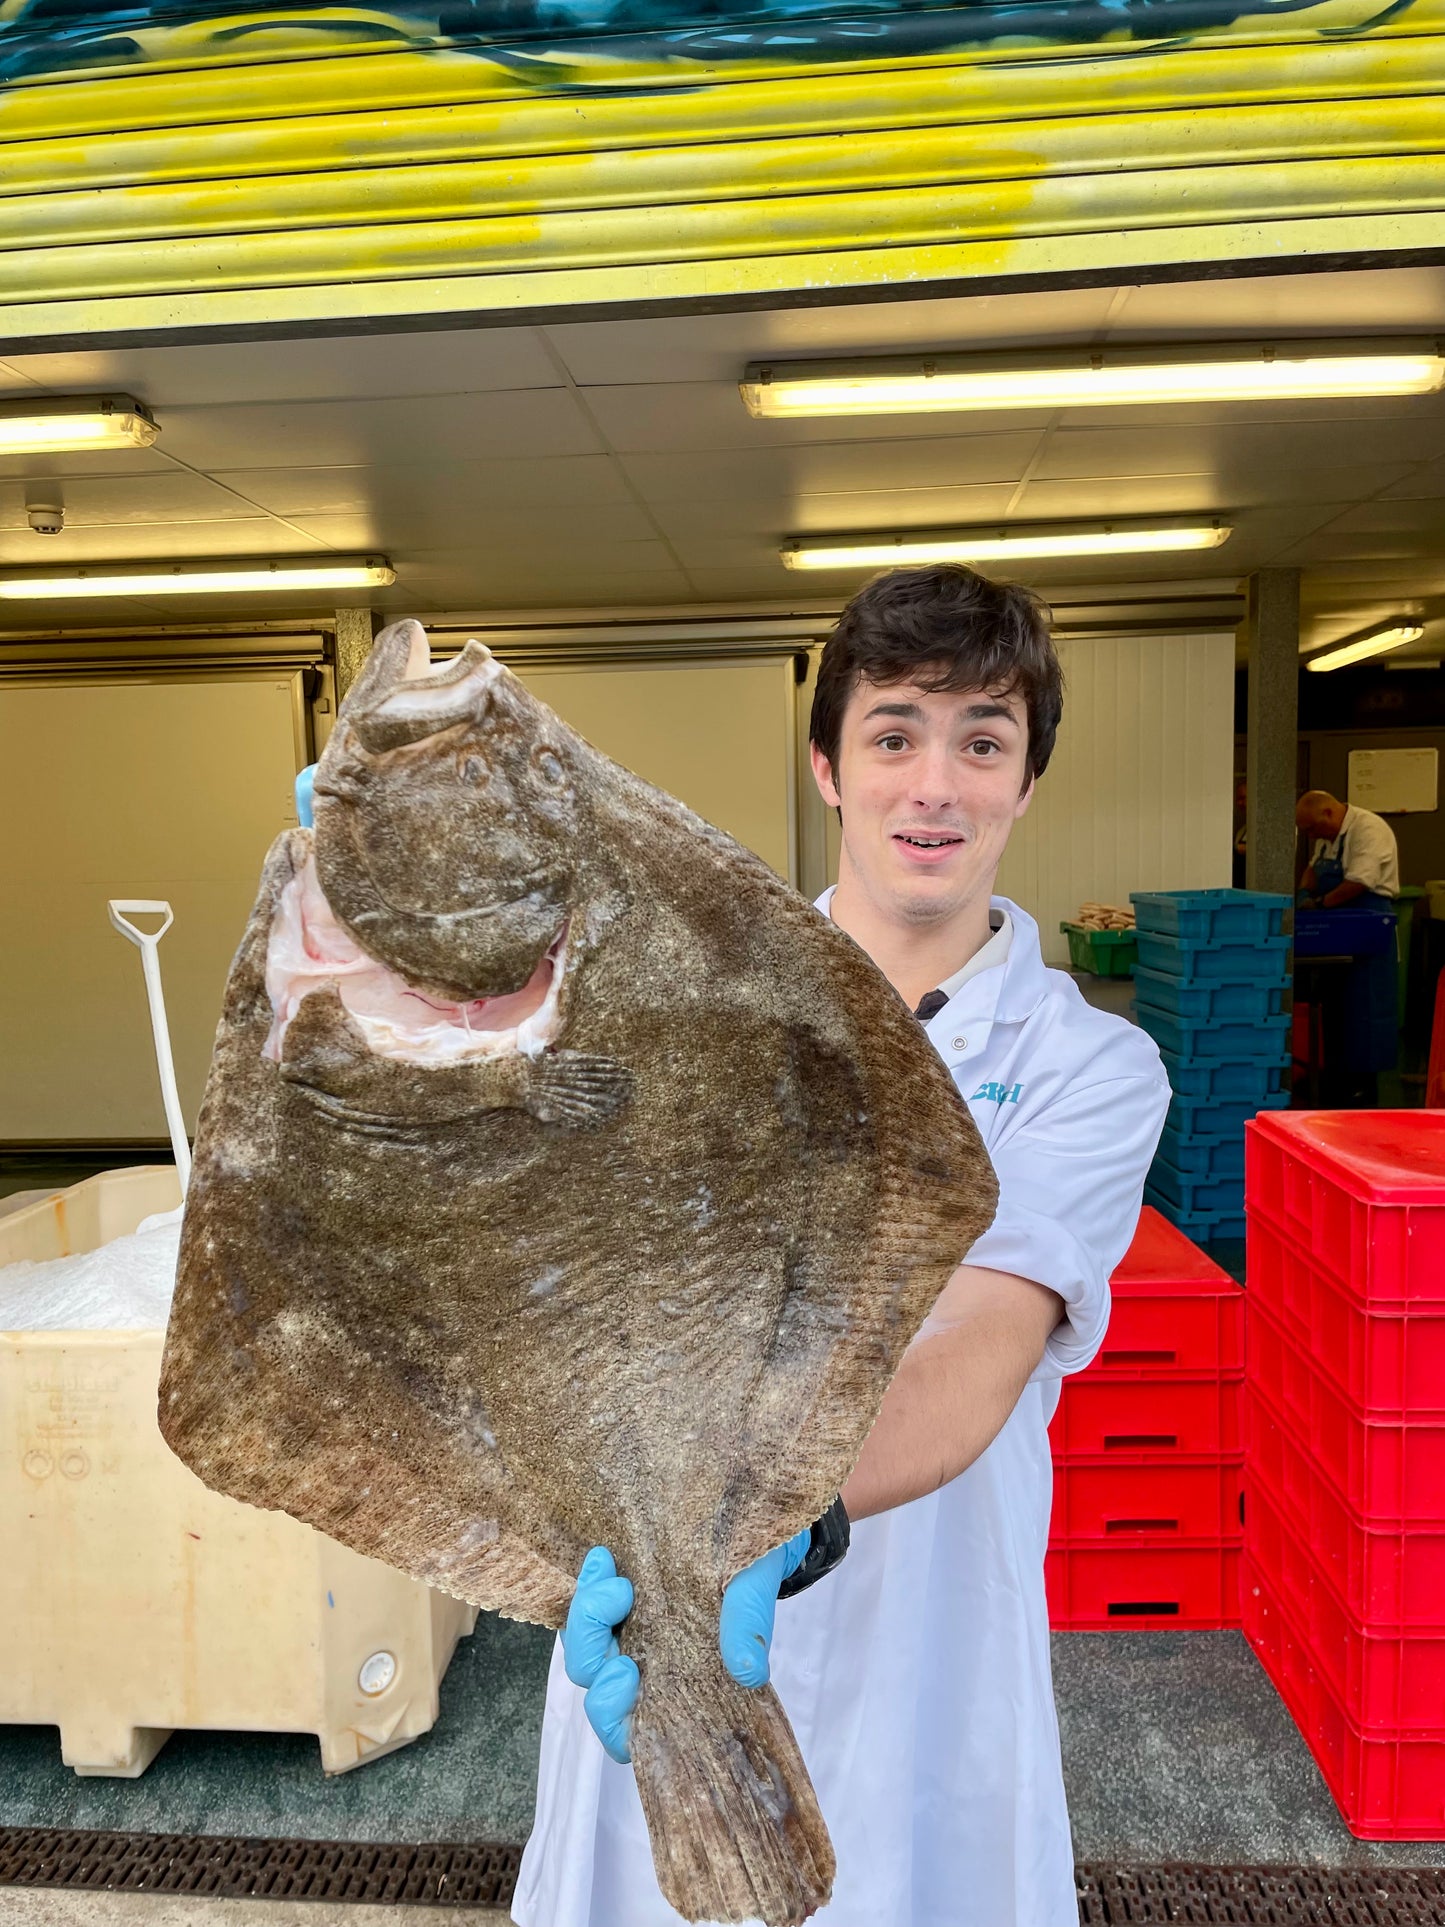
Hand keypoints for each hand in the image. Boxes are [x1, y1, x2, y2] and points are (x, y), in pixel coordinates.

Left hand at [561, 1528, 810, 1762]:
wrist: (752, 1513)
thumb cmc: (754, 1561)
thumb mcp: (755, 1584)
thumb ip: (749, 1623)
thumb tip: (748, 1672)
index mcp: (680, 1677)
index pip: (631, 1729)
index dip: (615, 1717)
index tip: (628, 1672)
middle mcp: (647, 1658)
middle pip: (595, 1682)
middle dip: (592, 1652)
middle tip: (620, 1607)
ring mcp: (627, 1625)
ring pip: (582, 1643)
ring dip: (587, 1613)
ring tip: (614, 1577)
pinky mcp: (616, 1590)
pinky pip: (583, 1601)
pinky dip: (588, 1583)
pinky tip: (604, 1557)